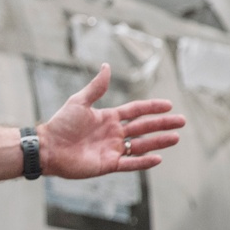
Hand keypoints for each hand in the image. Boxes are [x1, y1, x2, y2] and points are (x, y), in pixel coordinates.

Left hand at [40, 63, 185, 178]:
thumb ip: (96, 87)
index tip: (169, 105)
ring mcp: (112, 149)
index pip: (135, 111)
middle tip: (181, 121)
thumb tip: (107, 66)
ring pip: (141, 145)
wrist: (48, 147)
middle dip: (162, 124)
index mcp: (108, 118)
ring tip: (176, 138)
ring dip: (158, 141)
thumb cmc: (61, 124)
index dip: (151, 108)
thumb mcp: (79, 102)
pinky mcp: (108, 164)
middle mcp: (113, 133)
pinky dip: (143, 162)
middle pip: (143, 127)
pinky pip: (130, 163)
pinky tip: (158, 158)